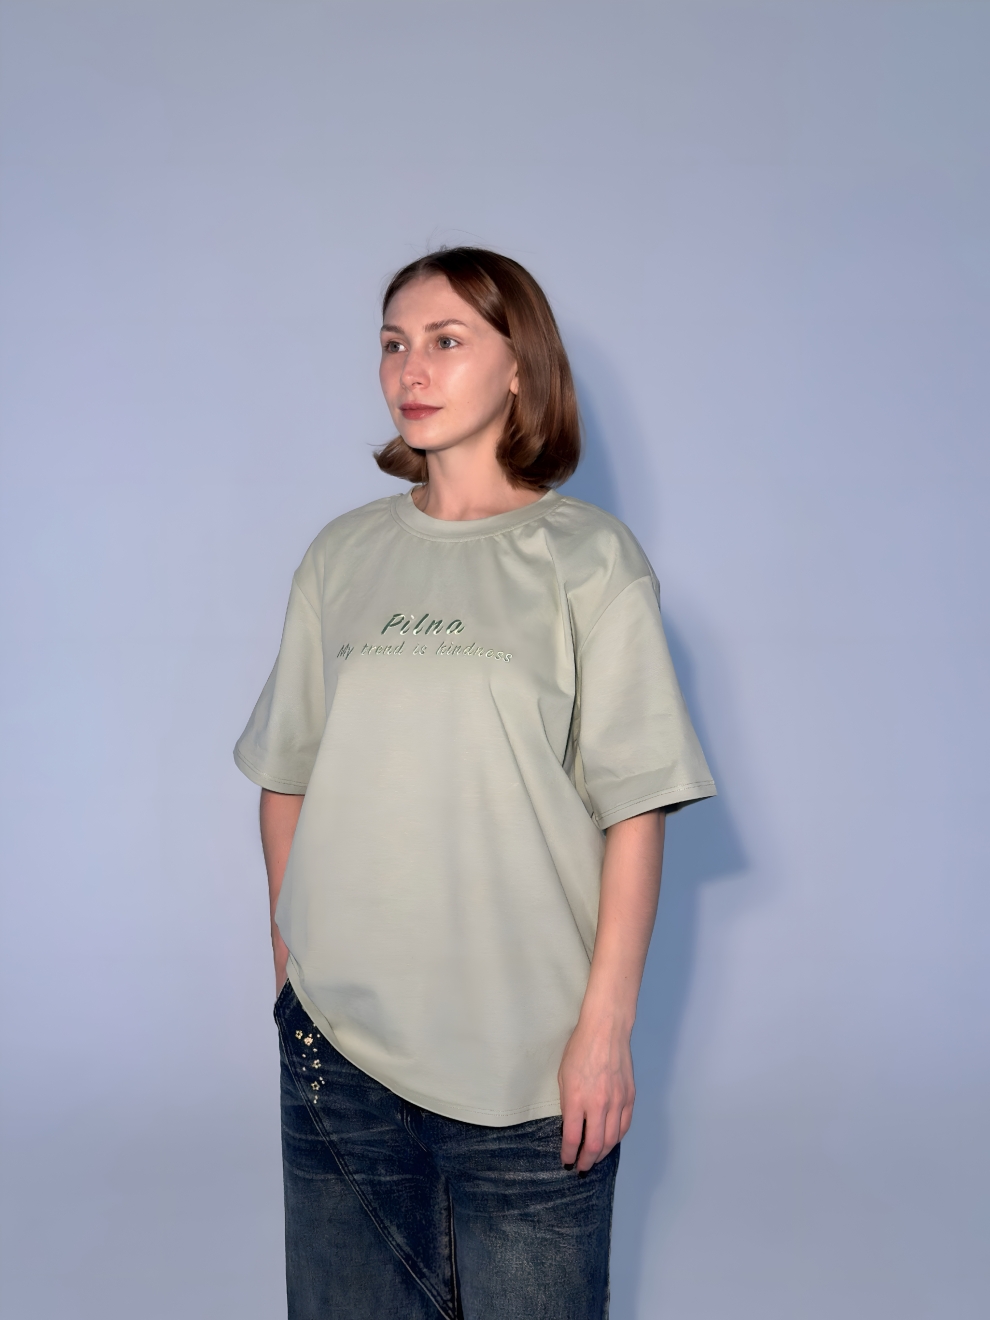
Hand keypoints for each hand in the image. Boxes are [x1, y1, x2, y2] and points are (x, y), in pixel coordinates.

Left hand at [557, 1011, 635, 1171]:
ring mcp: (617, 1102)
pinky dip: (616, 1139)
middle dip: (586, 1161)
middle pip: (595, 1145)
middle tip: (581, 1168)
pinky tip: (609, 1142)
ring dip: (602, 1154)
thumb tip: (571, 1127)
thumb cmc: (579, 1049)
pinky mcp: (630, 1098)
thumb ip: (568, 1104)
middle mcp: (599, 1105)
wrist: (606, 1030)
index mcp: (577, 1099)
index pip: (573, 1139)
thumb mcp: (563, 1076)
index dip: (569, 1155)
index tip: (566, 1162)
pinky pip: (624, 1126)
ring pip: (612, 1140)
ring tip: (594, 1159)